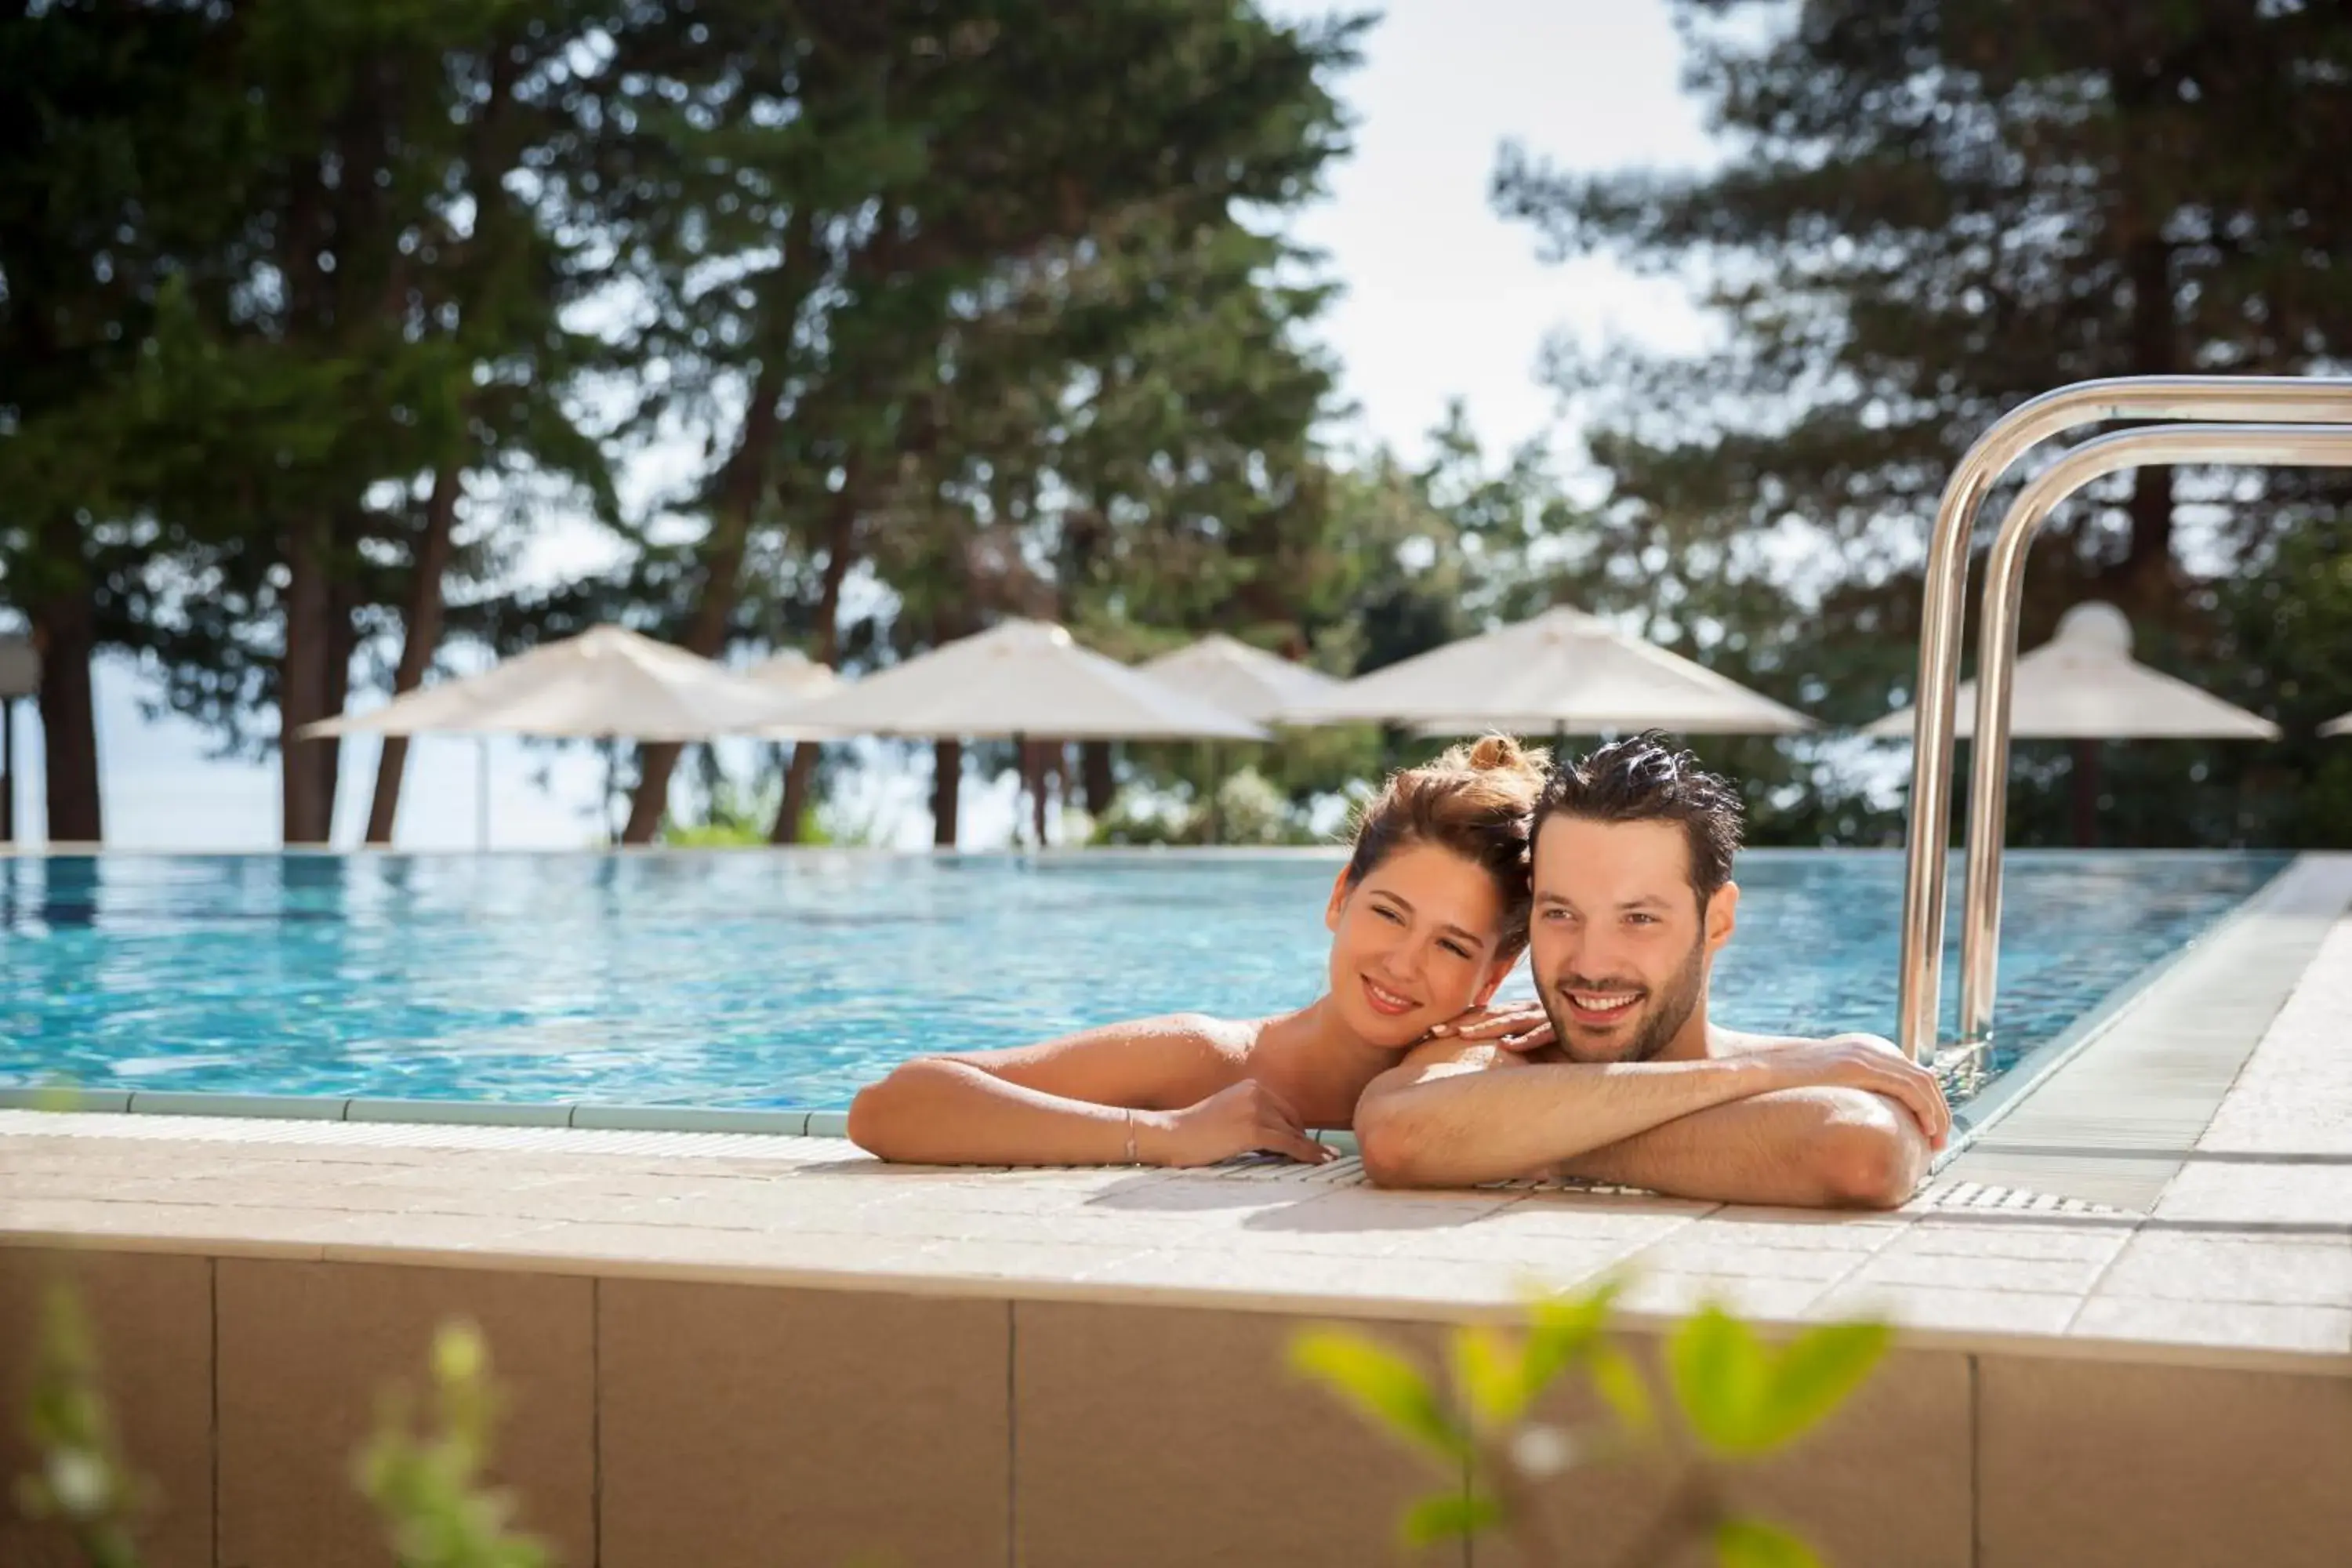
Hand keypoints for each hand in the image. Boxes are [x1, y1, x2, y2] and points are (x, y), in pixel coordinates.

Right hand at [1136, 1080, 1331, 1166]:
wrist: (1171, 1135)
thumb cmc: (1196, 1132)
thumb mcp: (1229, 1114)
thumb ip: (1253, 1117)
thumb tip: (1282, 1138)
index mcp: (1251, 1086)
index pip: (1285, 1109)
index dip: (1298, 1129)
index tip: (1313, 1144)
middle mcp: (1256, 1092)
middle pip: (1293, 1120)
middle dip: (1305, 1140)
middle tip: (1324, 1157)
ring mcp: (1255, 1109)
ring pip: (1294, 1133)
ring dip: (1311, 1150)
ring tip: (1327, 1161)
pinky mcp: (1253, 1129)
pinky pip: (1290, 1144)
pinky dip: (1308, 1154)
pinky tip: (1321, 1161)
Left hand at [1421, 1001, 1553, 1053]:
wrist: (1597, 1049)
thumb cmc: (1560, 1050)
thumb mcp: (1528, 1049)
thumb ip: (1506, 1049)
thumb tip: (1481, 1060)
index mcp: (1516, 1016)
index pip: (1481, 1016)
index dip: (1457, 1022)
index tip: (1431, 1031)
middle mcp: (1527, 1014)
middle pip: (1489, 1016)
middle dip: (1461, 1022)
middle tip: (1435, 1030)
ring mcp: (1544, 1019)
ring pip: (1511, 1022)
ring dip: (1486, 1028)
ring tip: (1463, 1034)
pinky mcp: (1563, 1030)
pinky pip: (1544, 1033)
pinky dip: (1527, 1039)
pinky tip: (1511, 1046)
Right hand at [1765, 1033, 1951, 1147]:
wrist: (1762, 1070)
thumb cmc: (1787, 1086)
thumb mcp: (1827, 1086)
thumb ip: (1848, 1093)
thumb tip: (1860, 1117)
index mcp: (1865, 1049)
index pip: (1911, 1073)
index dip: (1927, 1102)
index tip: (1929, 1129)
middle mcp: (1872, 1046)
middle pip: (1924, 1076)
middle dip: (1938, 1109)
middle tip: (1940, 1140)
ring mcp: (1868, 1054)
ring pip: (1923, 1083)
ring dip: (1937, 1113)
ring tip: (1937, 1141)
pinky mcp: (1863, 1067)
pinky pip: (1910, 1088)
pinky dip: (1926, 1109)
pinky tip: (1927, 1131)